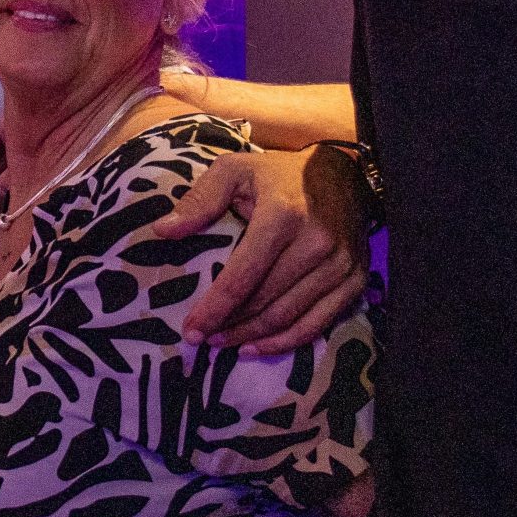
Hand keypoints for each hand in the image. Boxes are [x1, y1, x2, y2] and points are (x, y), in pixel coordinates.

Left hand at [152, 145, 367, 351]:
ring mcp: (339, 265)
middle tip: (204, 338)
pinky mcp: (354, 280)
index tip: (190, 330)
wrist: (346, 176)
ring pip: (287, 317)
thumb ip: (200, 199)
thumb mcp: (235, 170)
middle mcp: (315, 243)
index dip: (213, 308)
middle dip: (229, 325)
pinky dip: (286, 342)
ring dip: (252, 337)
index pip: (242, 276)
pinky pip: (317, 324)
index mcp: (282, 216)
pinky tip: (259, 347)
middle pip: (264, 302)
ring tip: (225, 343)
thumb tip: (163, 231)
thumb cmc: (279, 175)